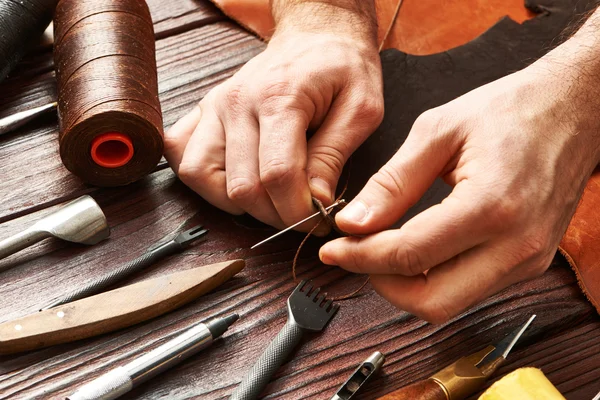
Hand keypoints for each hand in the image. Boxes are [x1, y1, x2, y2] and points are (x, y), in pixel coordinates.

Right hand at [164, 2, 382, 230]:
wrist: (317, 35)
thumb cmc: (342, 68)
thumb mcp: (361, 109)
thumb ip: (334, 156)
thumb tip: (316, 202)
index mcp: (280, 98)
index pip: (277, 175)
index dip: (297, 211)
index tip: (318, 221)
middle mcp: (237, 102)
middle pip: (241, 185)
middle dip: (274, 215)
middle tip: (300, 215)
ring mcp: (215, 105)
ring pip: (200, 175)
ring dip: (234, 201)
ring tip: (267, 199)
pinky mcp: (205, 110)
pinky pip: (181, 152)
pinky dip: (201, 176)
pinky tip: (233, 179)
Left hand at [319, 57, 599, 322]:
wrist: (574, 111)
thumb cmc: (511, 110)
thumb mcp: (438, 131)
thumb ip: (392, 183)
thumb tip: (353, 223)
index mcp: (491, 206)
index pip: (410, 255)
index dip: (361, 256)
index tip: (333, 248)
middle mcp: (515, 246)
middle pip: (430, 302)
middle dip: (381, 283)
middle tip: (354, 254)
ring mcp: (526, 261)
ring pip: (448, 303)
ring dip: (405, 285)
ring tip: (379, 249)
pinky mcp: (527, 264)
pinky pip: (468, 289)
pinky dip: (431, 278)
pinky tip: (413, 249)